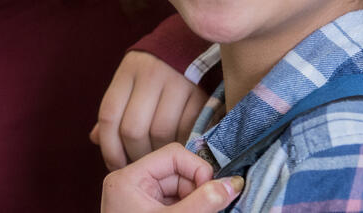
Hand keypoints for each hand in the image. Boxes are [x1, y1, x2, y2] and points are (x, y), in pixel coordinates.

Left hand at [93, 51, 209, 169]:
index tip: (115, 164)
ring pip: (159, 132)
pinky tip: (175, 147)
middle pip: (133, 129)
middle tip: (137, 163)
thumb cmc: (155, 69)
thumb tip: (96, 139)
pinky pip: (185, 129)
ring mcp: (177, 83)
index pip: (109, 115)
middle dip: (133, 154)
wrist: (193, 43)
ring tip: (155, 157)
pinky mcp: (200, 94)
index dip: (109, 147)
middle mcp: (151, 75)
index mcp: (128, 71)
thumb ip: (115, 109)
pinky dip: (179, 143)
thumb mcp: (130, 80)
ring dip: (156, 152)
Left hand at [102, 144, 242, 212]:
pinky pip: (176, 201)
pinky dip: (190, 209)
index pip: (173, 155)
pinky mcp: (148, 211)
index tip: (213, 191)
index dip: (198, 169)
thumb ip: (204, 202)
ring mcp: (139, 198)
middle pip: (178, 171)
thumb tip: (233, 183)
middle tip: (211, 208)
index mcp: (128, 178)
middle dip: (198, 189)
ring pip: (180, 187)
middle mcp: (131, 183)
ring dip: (197, 200)